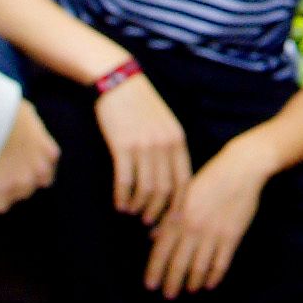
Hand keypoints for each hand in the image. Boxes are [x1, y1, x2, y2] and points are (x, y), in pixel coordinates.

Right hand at [0, 100, 59, 212]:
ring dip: (6, 188)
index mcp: (49, 153)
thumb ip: (31, 129)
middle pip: (31, 186)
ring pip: (16, 195)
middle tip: (3, 168)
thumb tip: (25, 125)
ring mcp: (21, 182)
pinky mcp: (2, 189)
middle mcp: (40, 171)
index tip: (18, 163)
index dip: (30, 169)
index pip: (46, 173)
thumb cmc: (7, 110)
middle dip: (19, 180)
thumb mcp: (28, 115)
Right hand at [94, 70, 190, 225]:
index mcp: (177, 140)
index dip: (179, 204)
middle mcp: (164, 145)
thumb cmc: (140, 103)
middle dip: (158, 210)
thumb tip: (170, 178)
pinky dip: (123, 196)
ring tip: (131, 213)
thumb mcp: (164, 122)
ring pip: (146, 188)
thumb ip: (170, 147)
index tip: (172, 219)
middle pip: (165, 189)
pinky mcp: (123, 145)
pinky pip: (125, 180)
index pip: (184, 181)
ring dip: (139, 206)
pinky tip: (119, 203)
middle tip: (149, 222)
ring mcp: (144, 145)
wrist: (117, 80)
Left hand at [143, 138, 272, 298]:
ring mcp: (213, 233)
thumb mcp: (184, 193)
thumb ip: (169, 216)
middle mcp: (193, 227)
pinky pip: (221, 262)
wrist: (240, 169)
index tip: (150, 285)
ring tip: (189, 290)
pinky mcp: (232, 235)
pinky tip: (210, 283)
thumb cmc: (210, 178)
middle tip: (168, 295)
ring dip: (193, 281)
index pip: (161, 250)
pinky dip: (215, 275)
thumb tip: (153, 237)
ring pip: (200, 266)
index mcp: (178, 215)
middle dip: (172, 282)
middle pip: (179, 262)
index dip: (155, 269)